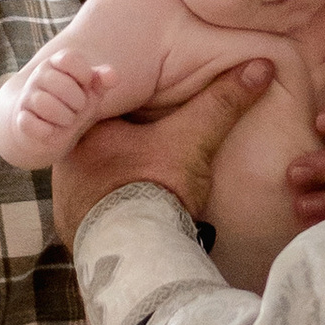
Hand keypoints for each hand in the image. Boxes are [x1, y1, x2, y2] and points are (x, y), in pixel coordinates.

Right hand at [14, 51, 113, 146]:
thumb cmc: (74, 105)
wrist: (48, 130)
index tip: (87, 86)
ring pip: (45, 104)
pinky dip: (47, 131)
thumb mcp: (92, 92)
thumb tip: (112, 76)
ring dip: (64, 118)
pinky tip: (52, 131)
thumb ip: (103, 80)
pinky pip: (31, 124)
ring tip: (67, 121)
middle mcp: (39, 76)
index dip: (84, 74)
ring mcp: (27, 97)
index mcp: (57, 63)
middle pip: (61, 84)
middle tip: (78, 109)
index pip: (69, 58)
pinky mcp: (21, 119)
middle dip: (78, 102)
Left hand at [48, 62, 273, 245]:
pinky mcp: (79, 232)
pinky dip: (118, 203)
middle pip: (102, 140)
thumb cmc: (153, 190)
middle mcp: (65, 167)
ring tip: (151, 174)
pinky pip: (98, 207)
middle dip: (127, 140)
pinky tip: (140, 206)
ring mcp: (68, 203)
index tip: (155, 107)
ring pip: (98, 174)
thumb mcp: (192, 140)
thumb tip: (259, 67)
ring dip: (122, 173)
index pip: (104, 104)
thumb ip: (220, 103)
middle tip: (155, 140)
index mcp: (82, 133)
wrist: (137, 257)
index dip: (134, 103)